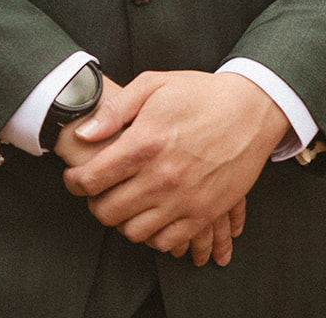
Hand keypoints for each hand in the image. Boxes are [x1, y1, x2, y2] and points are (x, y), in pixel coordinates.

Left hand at [62, 70, 288, 257]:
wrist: (250, 110)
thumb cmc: (200, 93)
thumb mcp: (154, 84)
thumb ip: (116, 110)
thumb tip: (86, 134)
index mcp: (145, 142)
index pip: (92, 178)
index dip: (74, 182)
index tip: (75, 178)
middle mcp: (162, 176)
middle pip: (107, 211)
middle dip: (94, 202)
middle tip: (98, 191)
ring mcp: (183, 199)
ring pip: (133, 231)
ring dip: (121, 220)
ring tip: (124, 202)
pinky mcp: (203, 213)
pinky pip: (165, 241)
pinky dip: (151, 234)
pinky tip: (150, 214)